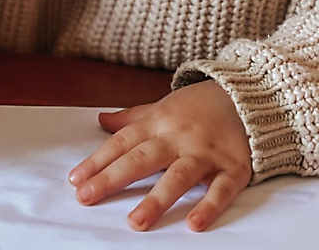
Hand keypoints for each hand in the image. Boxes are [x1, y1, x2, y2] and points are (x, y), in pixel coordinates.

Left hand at [68, 81, 251, 231]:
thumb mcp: (160, 106)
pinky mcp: (233, 167)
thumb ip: (131, 117)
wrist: (244, 95)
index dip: (97, 161)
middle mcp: (178, 137)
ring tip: (135, 222)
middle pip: (141, 158)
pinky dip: (209, 206)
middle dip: (112, 178)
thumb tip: (100, 121)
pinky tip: (194, 224)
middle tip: (86, 197)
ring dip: (157, 199)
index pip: (121, 143)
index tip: (75, 180)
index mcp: (157, 123)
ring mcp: (205, 153)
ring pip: (178, 176)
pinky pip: (221, 189)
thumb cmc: (195, 106)